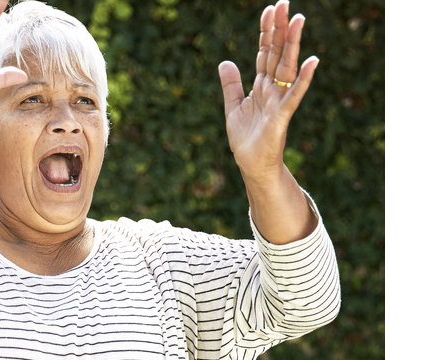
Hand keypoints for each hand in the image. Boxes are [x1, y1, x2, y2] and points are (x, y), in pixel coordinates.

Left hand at [218, 0, 317, 182]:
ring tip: (298, 20)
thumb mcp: (232, 107)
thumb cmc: (246, 139)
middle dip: (280, 30)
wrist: (252, 165)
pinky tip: (312, 61)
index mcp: (260, 86)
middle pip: (277, 54)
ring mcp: (279, 101)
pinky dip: (303, 79)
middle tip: (285, 3)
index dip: (266, 32)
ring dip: (293, 45)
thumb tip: (225, 61)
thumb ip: (231, 84)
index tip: (269, 9)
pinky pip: (293, 95)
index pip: (265, 53)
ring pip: (287, 68)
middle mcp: (272, 89)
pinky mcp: (282, 116)